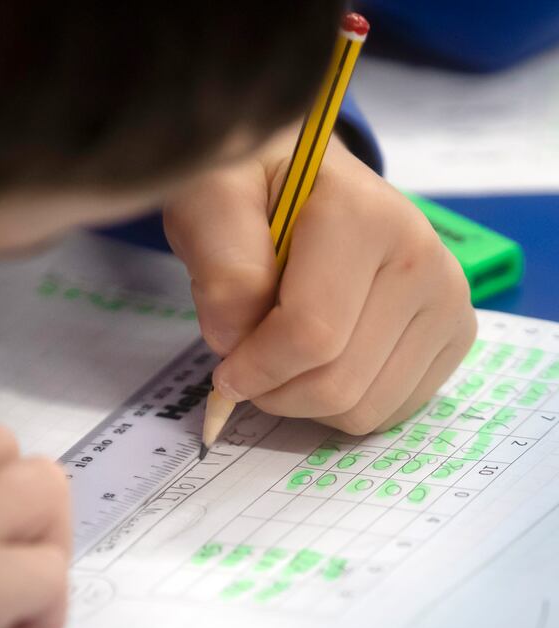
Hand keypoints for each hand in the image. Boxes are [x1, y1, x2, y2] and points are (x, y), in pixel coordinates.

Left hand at [164, 129, 476, 434]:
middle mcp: (422, 256)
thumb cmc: (252, 188)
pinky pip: (388, 411)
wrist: (304, 180)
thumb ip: (220, 266)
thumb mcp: (210, 201)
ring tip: (281, 353)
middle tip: (246, 360)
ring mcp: (447, 297)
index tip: (222, 371)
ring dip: (305, 401)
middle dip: (274, 390)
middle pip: (339, 383)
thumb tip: (238, 340)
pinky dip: (339, 405)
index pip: (310, 333)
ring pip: (365, 408)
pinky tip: (318, 362)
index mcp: (363, 216)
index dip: (253, 369)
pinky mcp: (453, 332)